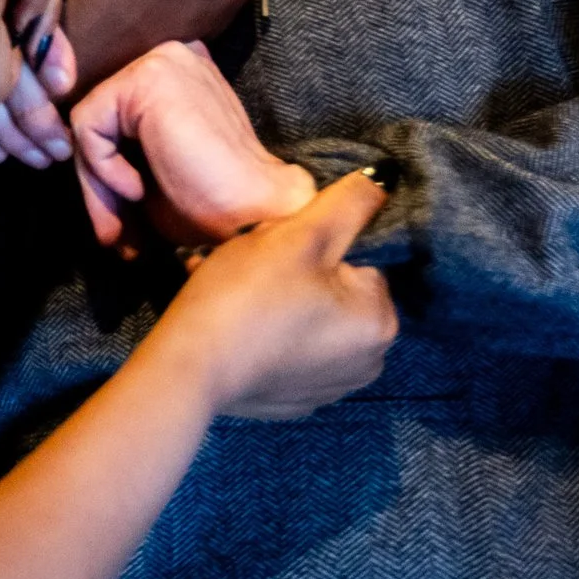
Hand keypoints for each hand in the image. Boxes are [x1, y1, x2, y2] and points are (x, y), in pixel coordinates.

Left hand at [70, 41, 315, 255]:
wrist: (252, 216)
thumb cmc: (211, 205)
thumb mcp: (151, 174)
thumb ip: (117, 155)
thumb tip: (68, 160)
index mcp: (179, 75)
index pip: (116, 117)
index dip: (109, 173)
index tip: (120, 223)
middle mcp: (173, 57)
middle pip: (100, 118)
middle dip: (99, 183)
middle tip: (114, 235)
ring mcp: (163, 61)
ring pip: (90, 123)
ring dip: (98, 184)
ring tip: (122, 225)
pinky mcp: (148, 77)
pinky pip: (89, 126)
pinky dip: (103, 169)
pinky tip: (139, 188)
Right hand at [146, 169, 396, 419]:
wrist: (190, 369)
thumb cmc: (247, 295)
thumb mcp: (302, 234)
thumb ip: (350, 202)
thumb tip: (389, 178)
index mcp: (381, 322)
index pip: (360, 258)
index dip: (318, 242)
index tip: (281, 246)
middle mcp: (369, 362)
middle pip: (338, 290)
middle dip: (302, 271)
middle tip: (257, 266)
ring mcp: (332, 387)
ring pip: (314, 319)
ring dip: (285, 300)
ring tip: (242, 292)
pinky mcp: (296, 400)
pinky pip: (292, 351)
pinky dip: (272, 335)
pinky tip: (240, 326)